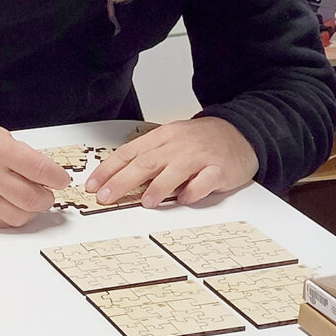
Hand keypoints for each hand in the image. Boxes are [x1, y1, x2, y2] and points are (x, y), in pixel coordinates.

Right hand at [0, 112, 70, 227]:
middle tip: (47, 192)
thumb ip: (19, 153)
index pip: (41, 171)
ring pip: (19, 216)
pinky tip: (11, 206)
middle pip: (33, 199)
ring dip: (31, 210)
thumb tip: (40, 171)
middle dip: (48, 197)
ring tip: (29, 200)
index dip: (58, 178)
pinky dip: (11, 217)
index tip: (61, 179)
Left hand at [85, 117, 257, 207]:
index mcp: (162, 137)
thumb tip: (117, 181)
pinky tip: (184, 199)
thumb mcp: (170, 142)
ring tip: (145, 202)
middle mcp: (177, 145)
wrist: (242, 132)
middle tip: (106, 197)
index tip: (93, 185)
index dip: (108, 170)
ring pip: (174, 170)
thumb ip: (147, 159)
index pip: (128, 153)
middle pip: (145, 162)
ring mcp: (199, 156)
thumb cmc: (201, 142)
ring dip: (158, 187)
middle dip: (122, 181)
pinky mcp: (220, 168)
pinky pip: (205, 181)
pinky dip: (193, 191)